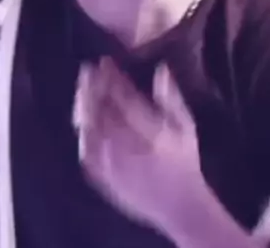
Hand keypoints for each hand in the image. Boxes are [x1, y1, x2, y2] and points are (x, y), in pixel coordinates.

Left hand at [74, 57, 203, 236]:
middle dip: (92, 87)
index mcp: (150, 133)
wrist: (180, 207)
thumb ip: (172, 98)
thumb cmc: (184, 162)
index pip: (123, 98)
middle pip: (101, 112)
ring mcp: (113, 166)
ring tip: (84, 89)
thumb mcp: (186, 127)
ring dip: (85, 106)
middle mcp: (128, 148)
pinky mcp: (104, 179)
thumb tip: (162, 68)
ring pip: (91, 130)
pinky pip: (87, 153)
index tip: (105, 61)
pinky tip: (83, 120)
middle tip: (88, 70)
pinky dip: (83, 133)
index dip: (112, 77)